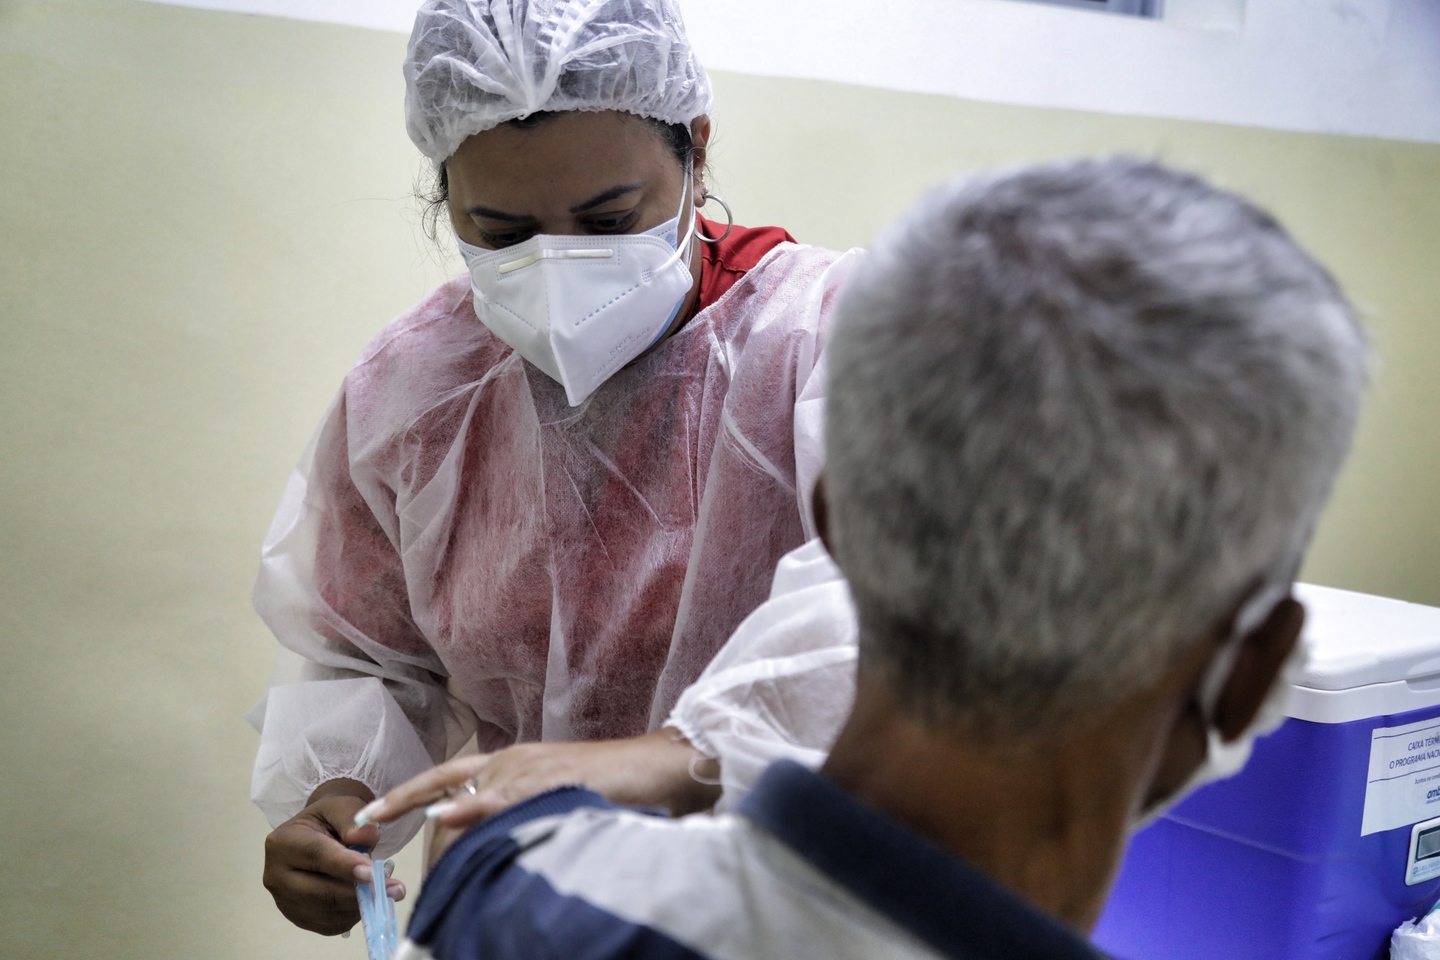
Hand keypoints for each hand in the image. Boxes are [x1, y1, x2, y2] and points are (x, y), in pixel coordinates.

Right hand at [262, 779, 406, 934]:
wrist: (318, 835)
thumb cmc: (330, 820)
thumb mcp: (341, 807)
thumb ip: (352, 820)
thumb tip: (364, 837)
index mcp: (283, 842)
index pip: (315, 855)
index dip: (346, 866)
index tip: (374, 872)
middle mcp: (276, 875)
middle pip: (318, 892)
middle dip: (358, 893)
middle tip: (394, 889)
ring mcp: (283, 900)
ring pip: (325, 912)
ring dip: (359, 906)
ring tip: (385, 891)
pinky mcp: (296, 917)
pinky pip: (327, 925)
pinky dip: (351, 916)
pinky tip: (367, 900)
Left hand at [356, 729, 721, 858]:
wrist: (660, 767)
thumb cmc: (617, 786)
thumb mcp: (556, 797)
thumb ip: (520, 810)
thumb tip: (489, 837)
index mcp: (514, 761)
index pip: (448, 776)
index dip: (406, 795)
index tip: (367, 815)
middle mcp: (514, 759)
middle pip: (447, 784)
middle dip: (404, 806)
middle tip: (367, 829)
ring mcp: (531, 768)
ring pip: (468, 793)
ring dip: (426, 817)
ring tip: (387, 830)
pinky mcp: (550, 781)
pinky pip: (504, 797)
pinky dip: (473, 808)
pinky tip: (444, 817)